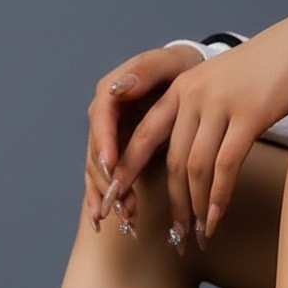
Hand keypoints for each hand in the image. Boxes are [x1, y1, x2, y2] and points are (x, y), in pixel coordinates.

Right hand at [85, 44, 204, 231]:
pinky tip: (102, 223)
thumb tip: (121, 86)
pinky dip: (102, 201)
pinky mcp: (112, 158)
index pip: (101, 116)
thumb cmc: (183, 72)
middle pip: (96, 150)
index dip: (104, 141)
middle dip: (107, 178)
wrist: (191, 87)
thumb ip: (147, 70)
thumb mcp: (172, 63)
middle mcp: (103, 117)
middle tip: (119, 201)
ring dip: (108, 195)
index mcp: (112, 91)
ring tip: (125, 215)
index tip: (113, 164)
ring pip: (98, 171)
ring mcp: (105, 140)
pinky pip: (101, 181)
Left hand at [104, 8, 287, 243]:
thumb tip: (181, 169)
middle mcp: (194, 94)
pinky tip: (216, 218)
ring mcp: (220, 103)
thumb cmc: (260, 76)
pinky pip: (225, 166)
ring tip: (198, 233)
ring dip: (196, 207)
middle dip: (171, 204)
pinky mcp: (249, 113)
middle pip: (171, 161)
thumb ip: (193, 120)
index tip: (115, 202)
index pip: (143, 137)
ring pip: (196, 168)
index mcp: (179, 90)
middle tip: (174, 236)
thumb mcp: (215, 89)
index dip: (128, 172)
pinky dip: (218, 197)